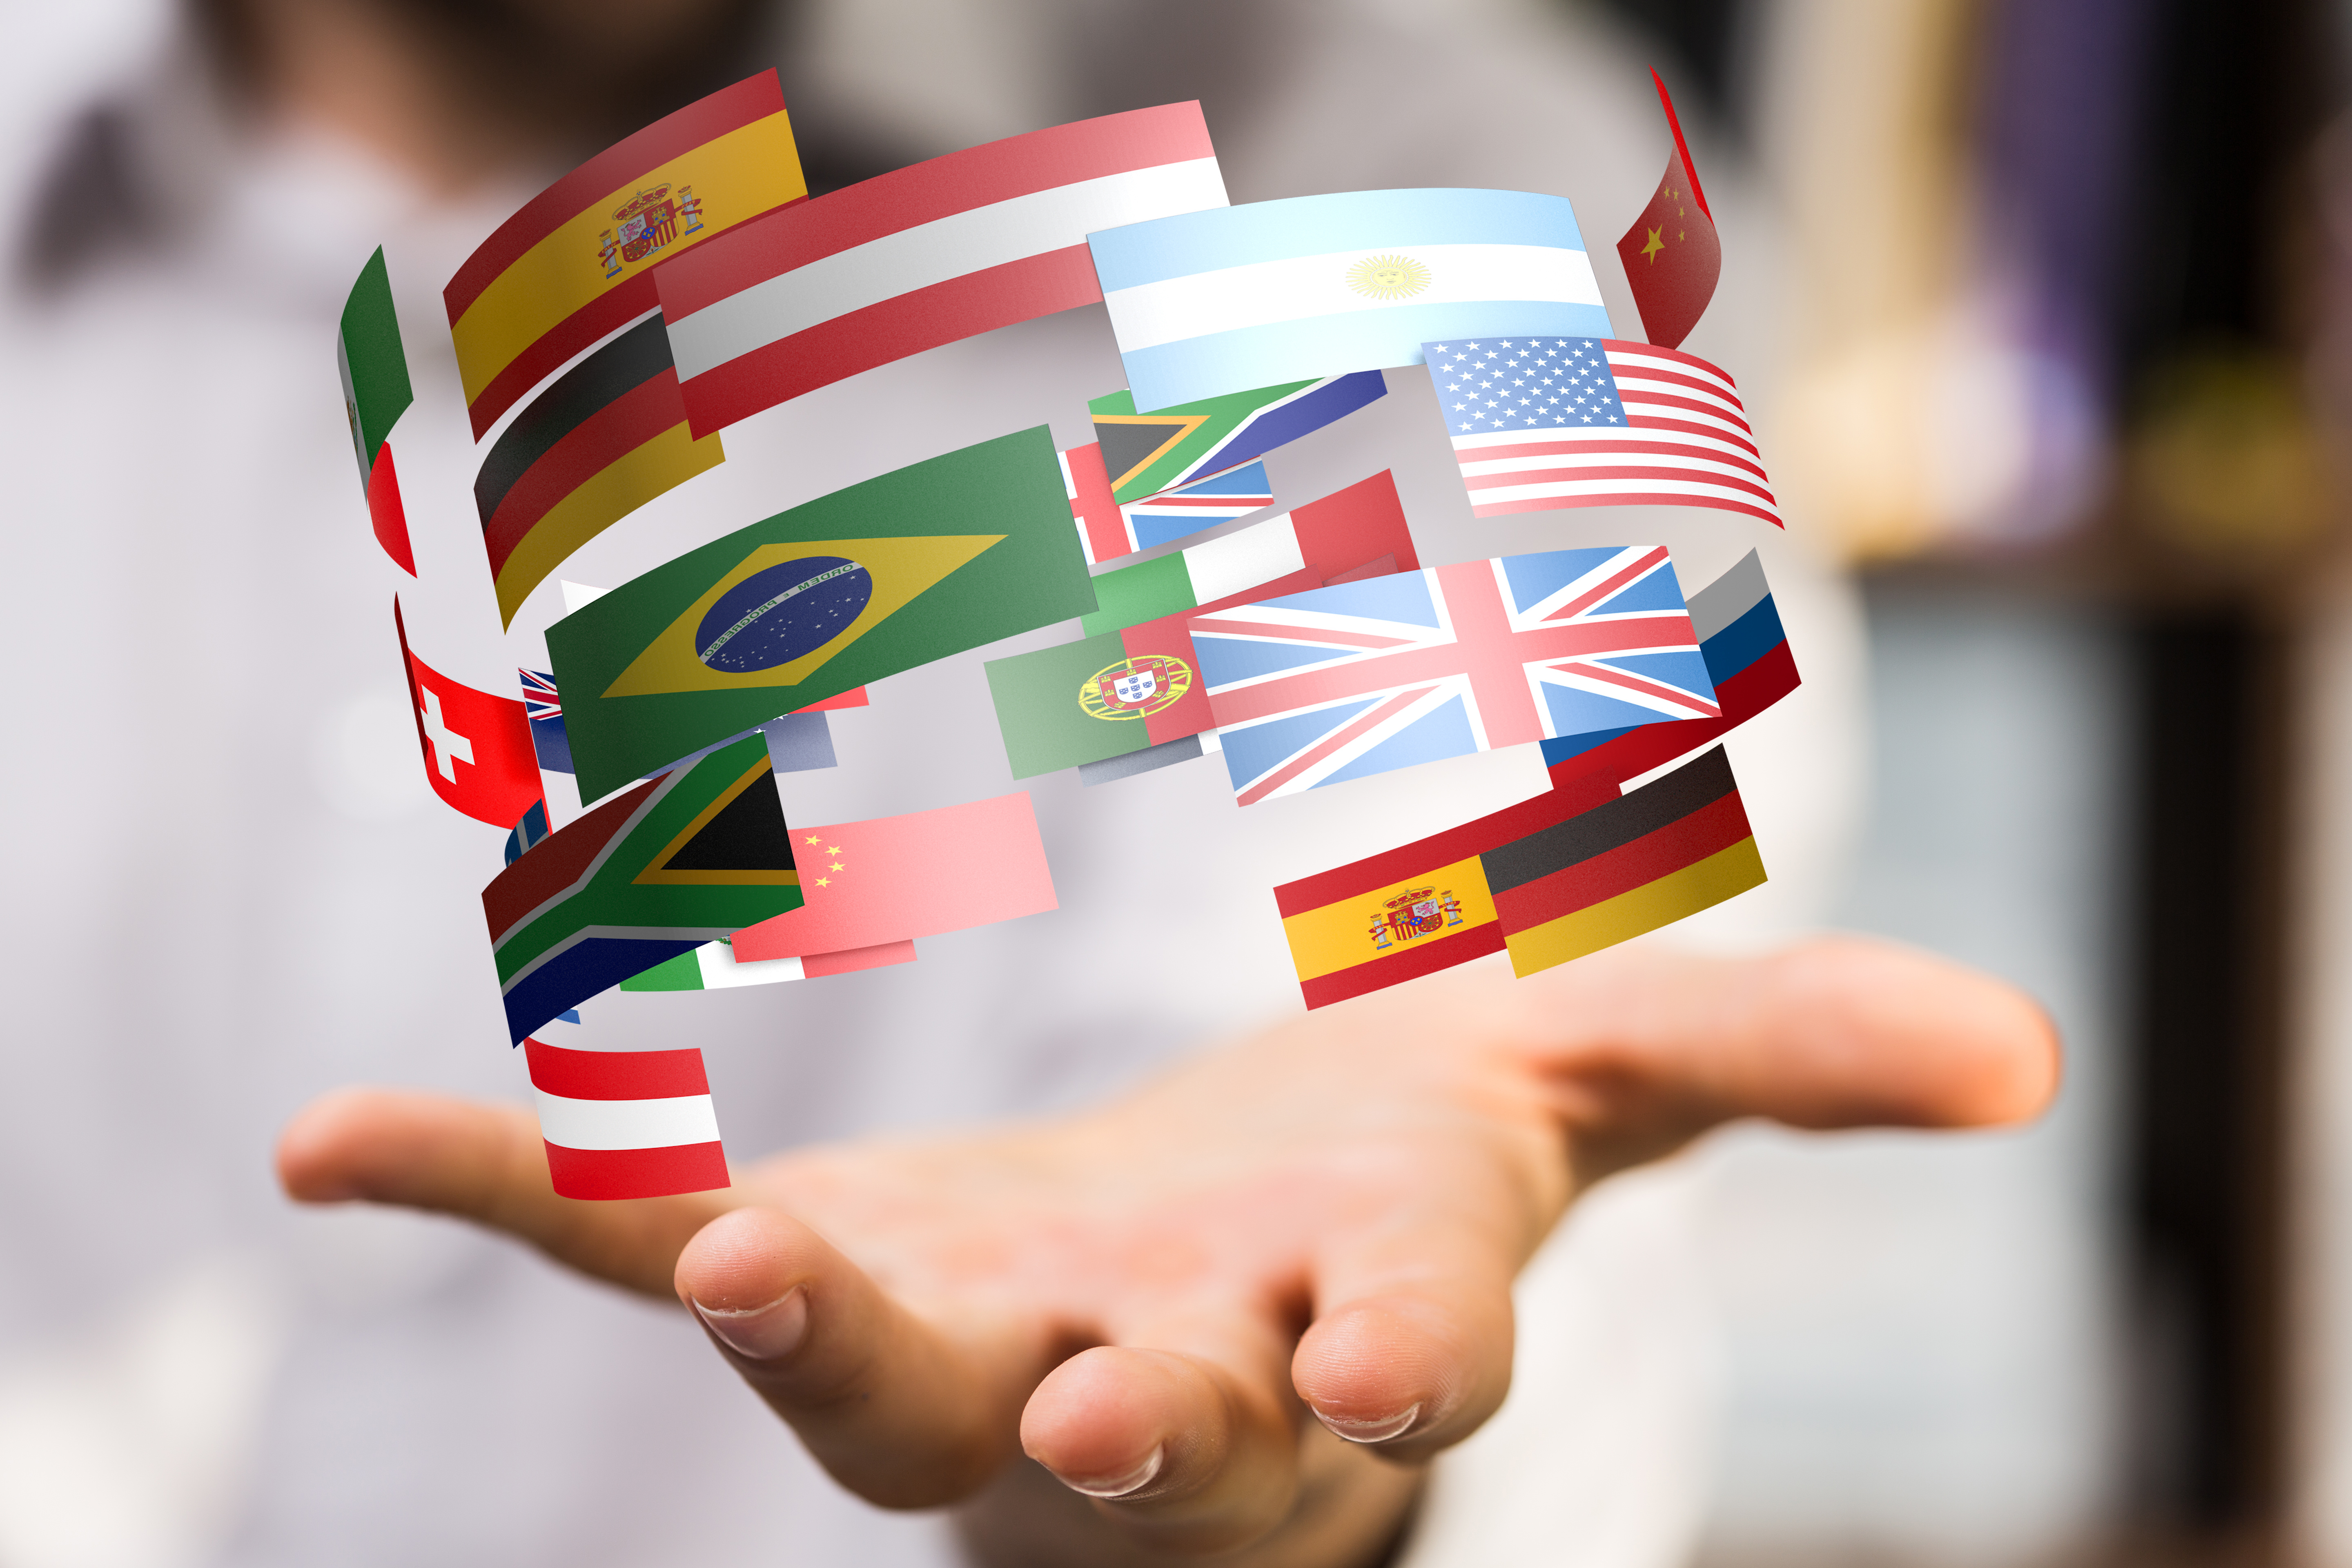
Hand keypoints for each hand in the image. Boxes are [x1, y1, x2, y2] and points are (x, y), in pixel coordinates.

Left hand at [276, 936, 2055, 1566]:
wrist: (1225, 1243)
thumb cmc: (1412, 1171)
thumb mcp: (1600, 1081)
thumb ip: (1783, 1055)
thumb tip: (2022, 1051)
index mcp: (1339, 1331)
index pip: (1378, 1370)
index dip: (1391, 1361)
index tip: (1381, 1361)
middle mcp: (1146, 1382)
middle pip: (1110, 1431)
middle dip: (1101, 1419)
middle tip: (1073, 1414)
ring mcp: (964, 1343)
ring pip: (877, 1378)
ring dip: (802, 1330)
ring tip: (734, 1260)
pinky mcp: (823, 1266)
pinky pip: (642, 1246)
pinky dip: (510, 1184)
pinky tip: (337, 1137)